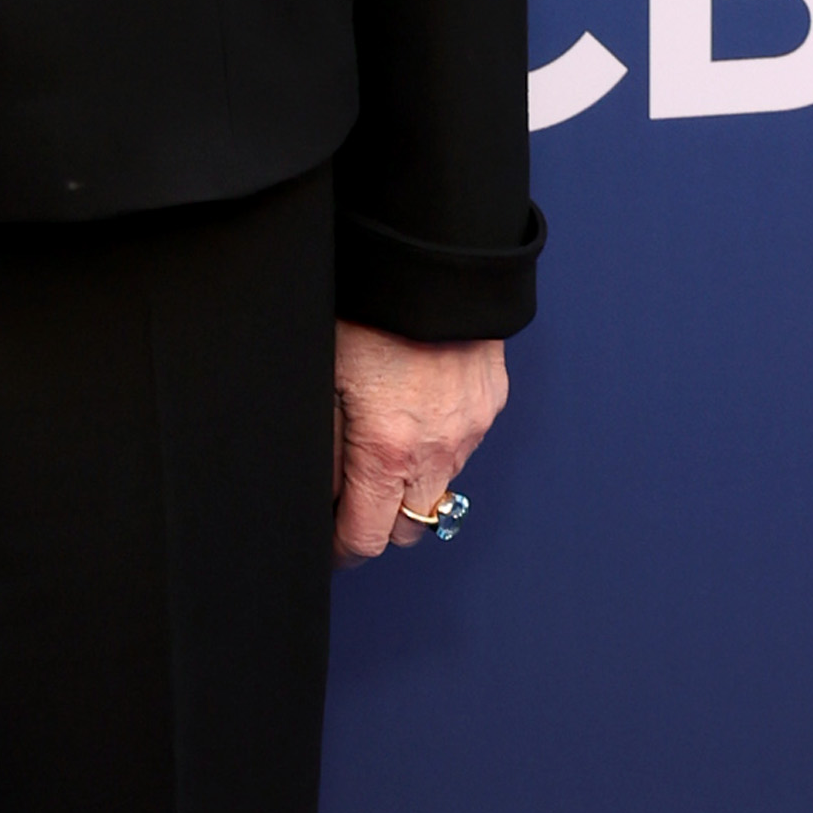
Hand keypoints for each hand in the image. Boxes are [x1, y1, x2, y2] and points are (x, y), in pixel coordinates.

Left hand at [331, 323, 507, 567]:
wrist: (433, 261)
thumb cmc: (371, 312)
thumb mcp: (324, 381)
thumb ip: (325, 449)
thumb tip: (323, 496)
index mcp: (388, 450)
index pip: (367, 537)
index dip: (341, 550)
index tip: (327, 547)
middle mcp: (437, 450)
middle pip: (409, 527)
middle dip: (378, 522)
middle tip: (351, 499)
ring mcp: (470, 430)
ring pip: (440, 488)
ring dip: (411, 483)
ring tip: (383, 448)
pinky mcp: (489, 406)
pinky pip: (462, 447)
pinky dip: (438, 447)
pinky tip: (415, 414)